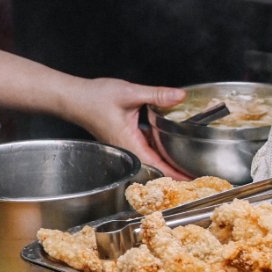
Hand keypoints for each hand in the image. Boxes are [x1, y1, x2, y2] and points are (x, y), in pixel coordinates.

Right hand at [66, 78, 187, 178]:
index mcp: (129, 143)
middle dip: (176, 170)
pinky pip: (144, 147)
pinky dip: (158, 147)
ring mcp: (125, 144)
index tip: (192, 179)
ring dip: (167, 159)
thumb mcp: (129, 93)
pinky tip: (168, 140)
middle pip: (156, 166)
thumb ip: (156, 95)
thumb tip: (178, 96)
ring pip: (151, 157)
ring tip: (187, 161)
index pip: (157, 165)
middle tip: (197, 171)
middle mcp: (127, 148)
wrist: (74, 98)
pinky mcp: (124, 138)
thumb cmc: (93, 99)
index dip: (176, 174)